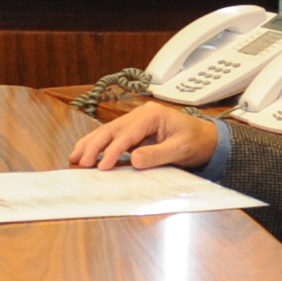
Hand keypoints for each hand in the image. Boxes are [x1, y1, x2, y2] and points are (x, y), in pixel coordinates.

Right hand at [67, 101, 219, 170]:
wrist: (206, 139)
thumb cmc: (196, 141)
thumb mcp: (180, 149)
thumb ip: (157, 154)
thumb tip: (133, 159)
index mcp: (152, 115)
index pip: (127, 134)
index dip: (112, 151)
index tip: (103, 166)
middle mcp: (140, 115)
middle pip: (111, 129)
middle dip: (94, 146)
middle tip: (81, 162)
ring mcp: (135, 122)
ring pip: (107, 131)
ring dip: (90, 144)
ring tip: (75, 157)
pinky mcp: (134, 131)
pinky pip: (112, 137)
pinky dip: (98, 145)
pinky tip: (86, 153)